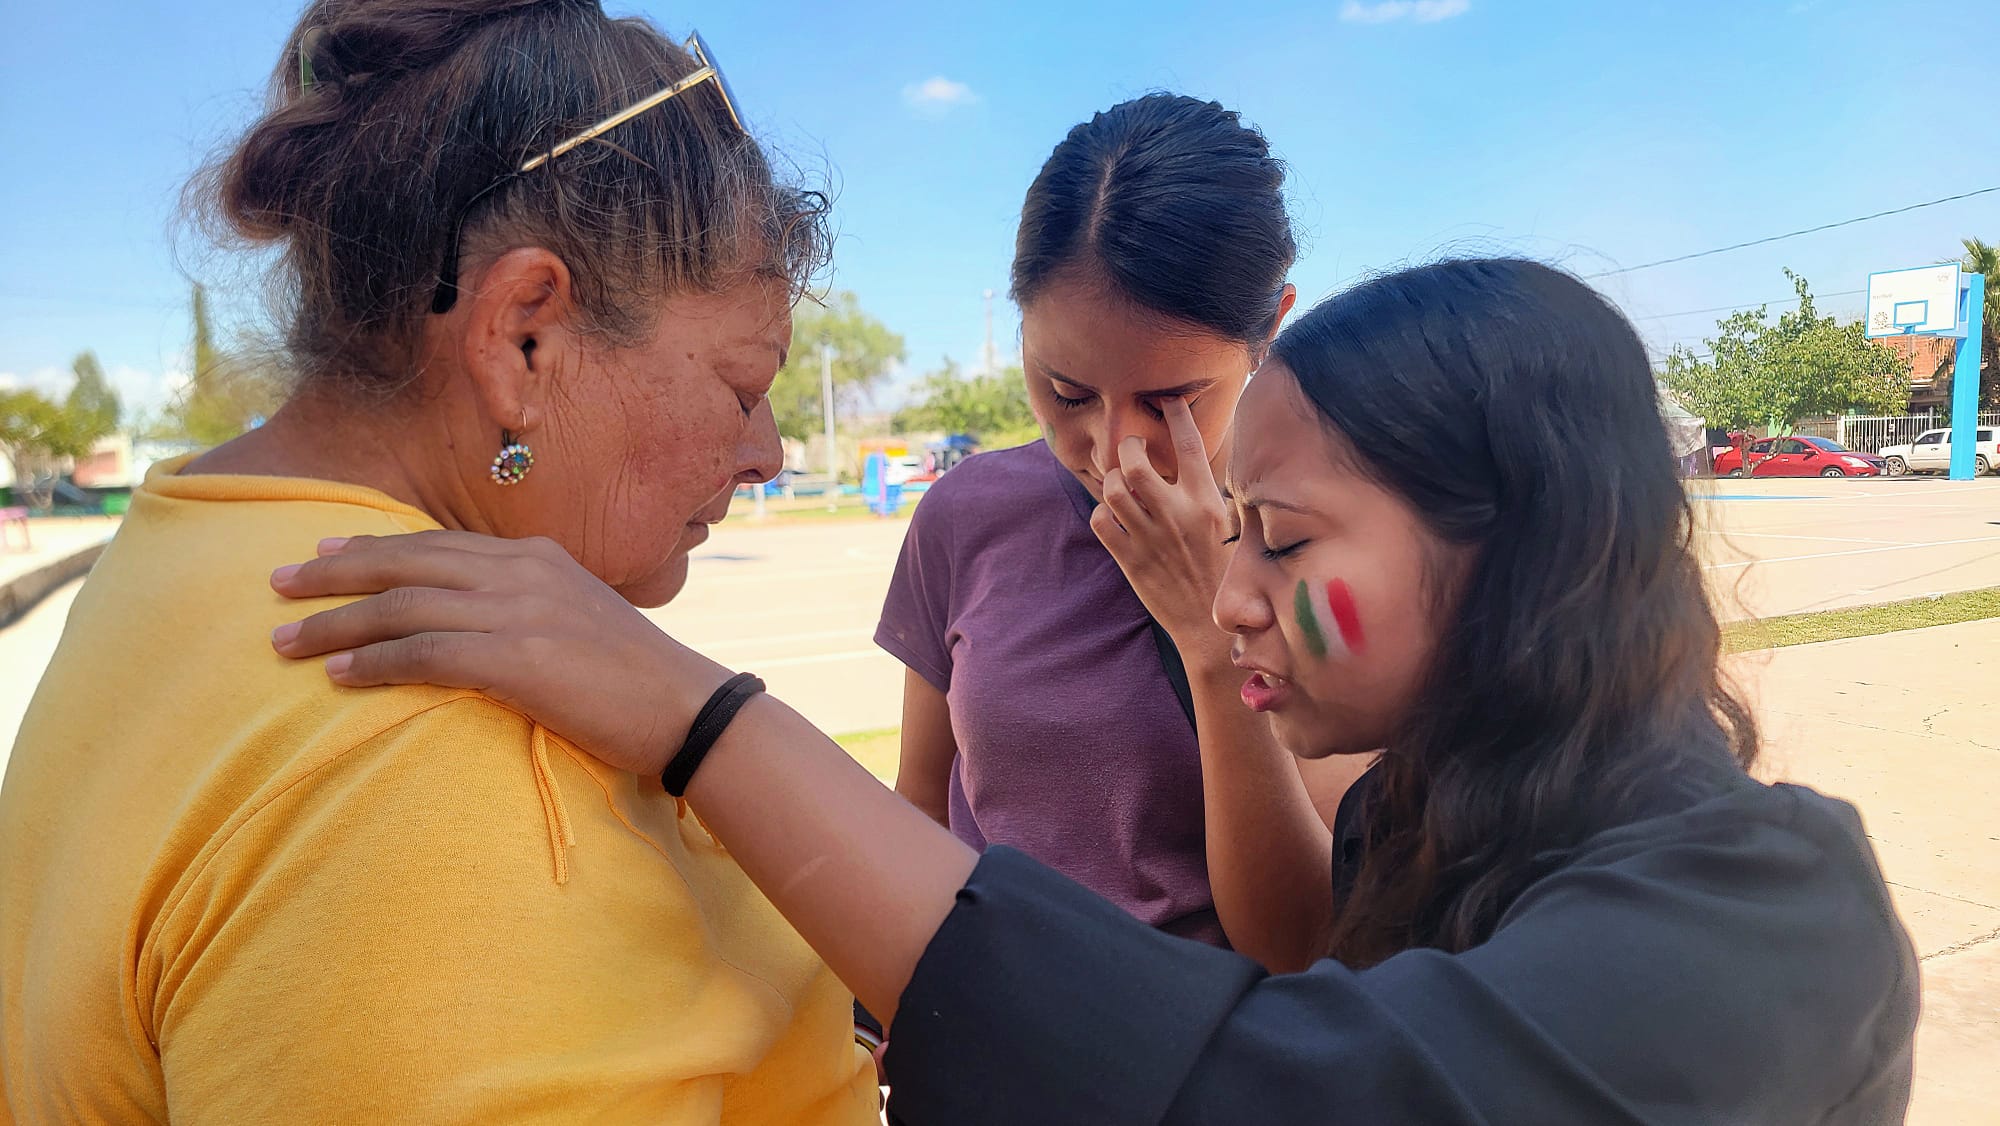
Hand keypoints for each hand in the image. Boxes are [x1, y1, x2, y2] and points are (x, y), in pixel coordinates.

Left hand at [268, 531, 732, 776]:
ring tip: (283, 643)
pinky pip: (426, 653)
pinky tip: (338, 673)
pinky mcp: (518, 659)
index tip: (325, 553)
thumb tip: (485, 628)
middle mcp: (524, 573)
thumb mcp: (581, 622)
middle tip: (276, 584)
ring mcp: (521, 612)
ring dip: (335, 623)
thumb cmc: (638, 681)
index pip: (440, 545)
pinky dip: (375, 661)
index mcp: (539, 559)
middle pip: (407, 563)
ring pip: (404, 606)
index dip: (376, 549)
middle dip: (335, 572)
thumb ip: (531, 609)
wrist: (688, 709)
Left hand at [1089, 397, 1231, 651]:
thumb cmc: (1223, 575)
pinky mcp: (1130, 560)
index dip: (1177, 415)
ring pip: (1112, 489)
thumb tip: (1202, 464)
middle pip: (1136, 462)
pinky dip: (1100, 514)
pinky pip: (1100, 522)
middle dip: (1127, 447)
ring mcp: (1150, 538)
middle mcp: (1177, 515)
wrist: (1210, 629)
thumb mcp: (1231, 528)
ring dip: (1111, 480)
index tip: (1168, 401)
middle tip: (1131, 450)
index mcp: (1207, 503)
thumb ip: (1213, 495)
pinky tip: (1111, 516)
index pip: (1190, 446)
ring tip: (1119, 483)